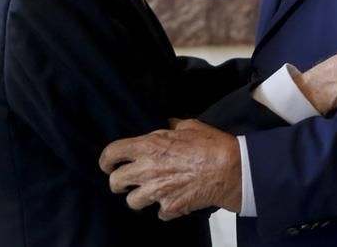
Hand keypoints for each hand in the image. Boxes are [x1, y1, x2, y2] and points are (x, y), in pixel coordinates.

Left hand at [99, 119, 240, 219]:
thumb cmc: (212, 145)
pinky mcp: (170, 207)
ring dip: (139, 198)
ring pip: (132, 202)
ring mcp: (157, 191)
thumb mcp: (190, 126)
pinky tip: (173, 200)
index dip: (106, 160)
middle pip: (115, 182)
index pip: (112, 153)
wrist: (230, 169)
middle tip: (126, 181)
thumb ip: (172, 126)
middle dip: (119, 182)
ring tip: (150, 192)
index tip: (107, 164)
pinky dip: (164, 209)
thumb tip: (167, 125)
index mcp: (148, 146)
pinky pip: (158, 213)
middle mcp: (147, 170)